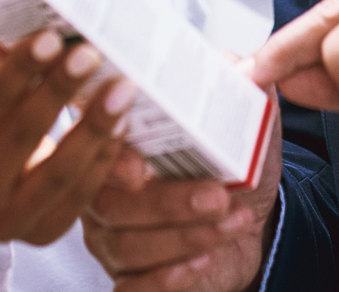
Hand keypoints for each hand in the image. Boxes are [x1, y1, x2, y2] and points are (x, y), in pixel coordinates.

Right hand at [0, 29, 135, 249]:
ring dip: (96, 127)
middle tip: (91, 53)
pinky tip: (122, 123)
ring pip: (58, 173)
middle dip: (60, 91)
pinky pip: (80, 196)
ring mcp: (6, 221)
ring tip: (123, 88)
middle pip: (21, 136)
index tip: (52, 36)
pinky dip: (104, 158)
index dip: (19, 69)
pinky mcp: (42, 235)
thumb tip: (3, 10)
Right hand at [82, 100, 281, 291]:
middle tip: (217, 196)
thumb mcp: (241, 121)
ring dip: (185, 236)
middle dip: (167, 201)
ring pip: (127, 245)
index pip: (91, 143)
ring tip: (233, 221)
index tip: (140, 164)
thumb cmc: (231, 165)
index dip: (110, 155)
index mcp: (119, 144)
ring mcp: (112, 239)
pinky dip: (168, 278)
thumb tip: (241, 67)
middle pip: (111, 203)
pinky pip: (133, 288)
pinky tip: (202, 261)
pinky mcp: (132, 279)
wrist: (248, 219)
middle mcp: (104, 192)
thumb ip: (236, 89)